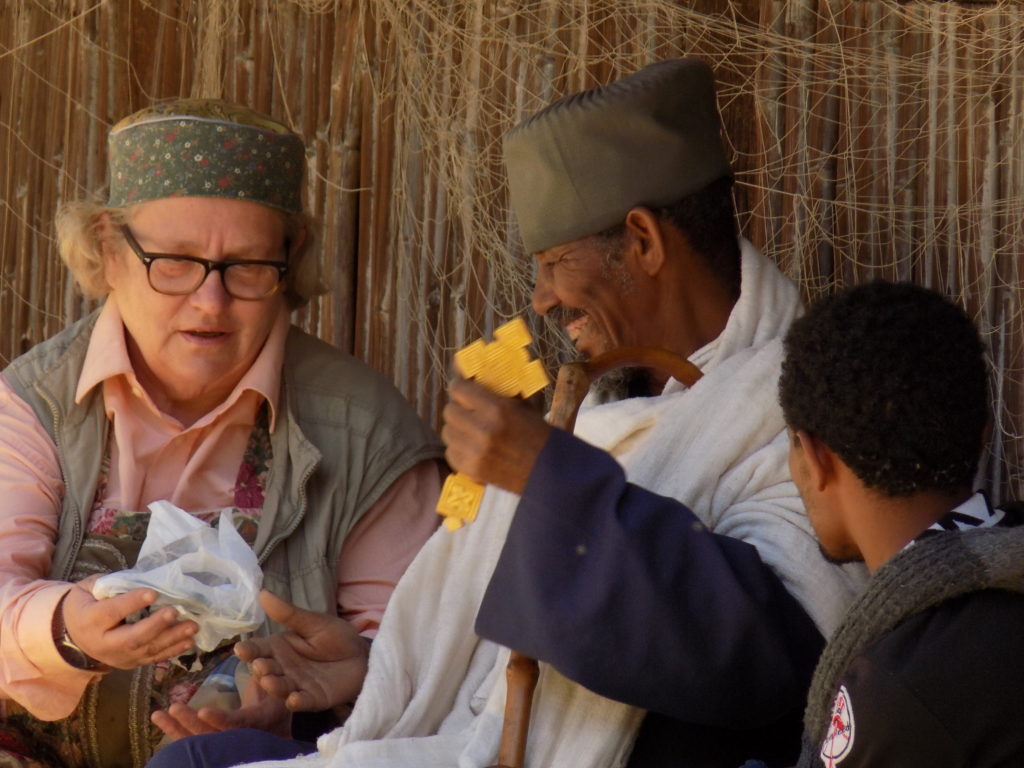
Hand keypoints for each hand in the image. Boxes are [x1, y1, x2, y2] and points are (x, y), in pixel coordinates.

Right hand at [60, 580, 196, 669]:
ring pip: (146, 650)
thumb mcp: (88, 589)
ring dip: (172, 639)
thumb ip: (109, 584)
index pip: (112, 612)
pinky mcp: (130, 663)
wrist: (72, 635)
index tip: (153, 593)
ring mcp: (118, 657)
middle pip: (131, 638)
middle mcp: (103, 643)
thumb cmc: (85, 605)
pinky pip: (153, 658)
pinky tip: (189, 641)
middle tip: (174, 611)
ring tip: (192, 626)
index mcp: (90, 621)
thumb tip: (140, 578)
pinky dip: (172, 650)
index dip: (132, 603)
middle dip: (155, 625)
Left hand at [151, 668, 290, 740]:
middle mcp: (241, 737)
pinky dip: (176, 733)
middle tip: (174, 707)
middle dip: (190, 723)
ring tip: (158, 715)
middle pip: (213, 735)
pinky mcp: (214, 743)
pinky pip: (194, 741)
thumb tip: (244, 651)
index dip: (220, 719)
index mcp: (258, 721)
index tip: (203, 710)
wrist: (277, 726)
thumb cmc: (275, 699)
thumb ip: (261, 671)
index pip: (236, 723)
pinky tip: (163, 721)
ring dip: (176, 729)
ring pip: (199, 741)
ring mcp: (226, 743)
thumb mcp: (273, 683)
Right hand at [233, 590, 369, 713]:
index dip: (249, 650)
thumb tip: (262, 593)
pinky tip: (293, 699)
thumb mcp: (312, 622)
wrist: (362, 655)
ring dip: (275, 686)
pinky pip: (303, 702)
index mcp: (279, 649)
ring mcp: (297, 685)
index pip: (259, 650)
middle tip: (261, 665)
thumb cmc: (335, 637)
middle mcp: (283, 669)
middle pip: (267, 671)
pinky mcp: (314, 699)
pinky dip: (297, 702)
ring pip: (281, 688)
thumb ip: (288, 613)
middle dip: (262, 669)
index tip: (240, 649)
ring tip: (270, 681)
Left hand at [441, 377, 551, 494]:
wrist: (548, 472)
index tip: (462, 388)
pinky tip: (471, 448)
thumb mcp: (522, 407)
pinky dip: (458, 449)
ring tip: (469, 431)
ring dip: (456, 429)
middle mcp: (482, 429)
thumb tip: (472, 376)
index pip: (459, 390)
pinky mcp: (471, 470)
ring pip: (447, 432)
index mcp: (497, 409)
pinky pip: (451, 452)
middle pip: (449, 411)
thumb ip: (496, 394)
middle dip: (457, 408)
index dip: (459, 387)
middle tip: (466, 411)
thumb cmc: (538, 435)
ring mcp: (475, 452)